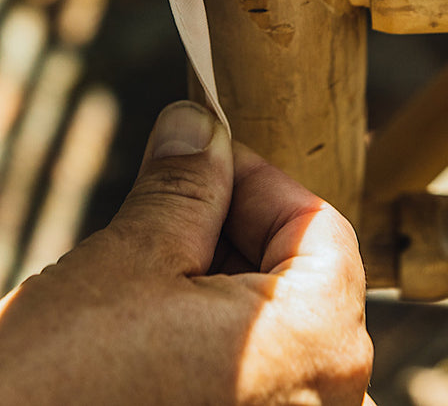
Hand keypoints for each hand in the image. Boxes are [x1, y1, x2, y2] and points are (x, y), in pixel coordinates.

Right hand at [0, 101, 373, 403]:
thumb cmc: (61, 392)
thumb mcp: (128, 262)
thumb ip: (184, 186)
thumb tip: (198, 128)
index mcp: (320, 344)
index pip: (318, 227)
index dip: (255, 180)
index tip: (203, 160)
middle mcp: (328, 403)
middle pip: (299, 280)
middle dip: (230, 233)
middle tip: (166, 210)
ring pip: (273, 333)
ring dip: (217, 289)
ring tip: (147, 280)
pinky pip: (253, 385)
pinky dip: (210, 347)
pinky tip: (149, 340)